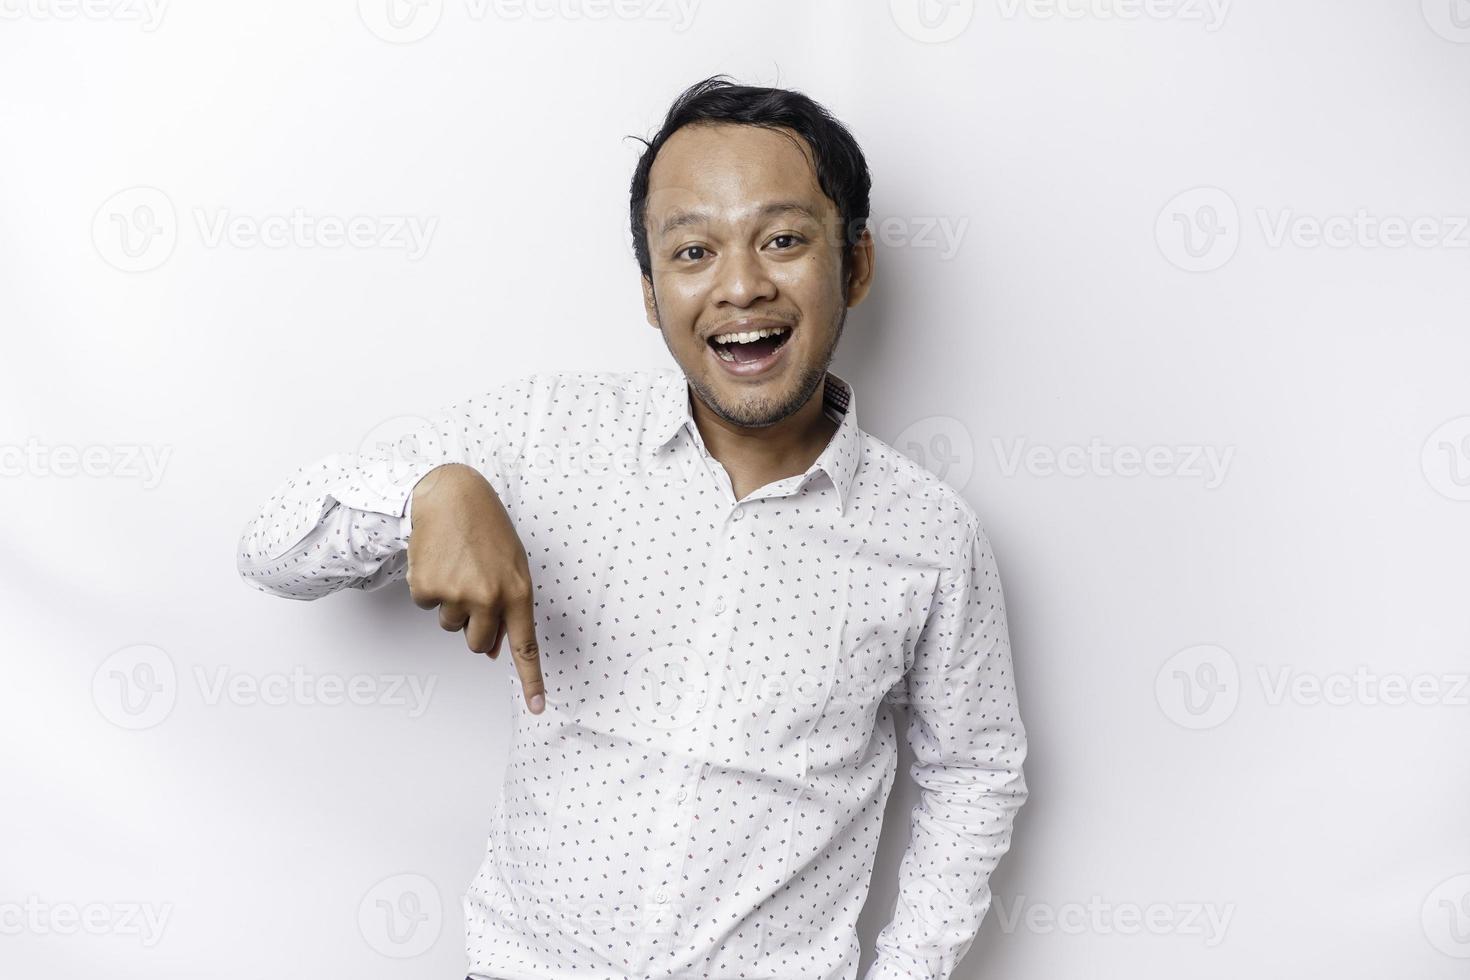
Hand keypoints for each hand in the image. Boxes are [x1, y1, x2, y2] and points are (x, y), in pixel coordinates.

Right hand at [405, 463, 544, 713]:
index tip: (538, 708)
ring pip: (451, 626)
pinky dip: (430, 588)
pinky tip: (438, 561)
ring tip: (458, 567)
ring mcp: (456, 595)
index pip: (526, 646)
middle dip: (475, 629)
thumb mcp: (511, 566)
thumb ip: (508, 608)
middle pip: (479, 645)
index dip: (532, 680)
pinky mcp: (427, 589)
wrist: (450, 496)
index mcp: (517, 592)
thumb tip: (495, 651)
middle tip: (473, 591)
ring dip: (452, 604)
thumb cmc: (486, 529)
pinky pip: (427, 605)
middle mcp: (489, 598)